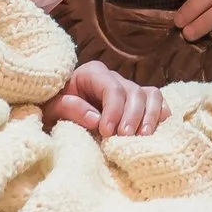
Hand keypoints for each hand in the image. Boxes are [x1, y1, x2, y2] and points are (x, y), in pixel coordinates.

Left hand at [43, 60, 167, 137]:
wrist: (57, 117)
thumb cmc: (53, 111)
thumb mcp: (52, 109)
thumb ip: (70, 108)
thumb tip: (96, 118)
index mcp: (92, 73)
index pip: (112, 87)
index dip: (114, 109)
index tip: (106, 131)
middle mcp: (113, 78)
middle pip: (133, 92)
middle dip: (132, 115)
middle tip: (124, 138)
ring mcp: (128, 89)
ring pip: (150, 95)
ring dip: (150, 116)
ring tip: (143, 136)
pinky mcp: (138, 103)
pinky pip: (157, 102)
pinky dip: (159, 114)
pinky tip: (154, 130)